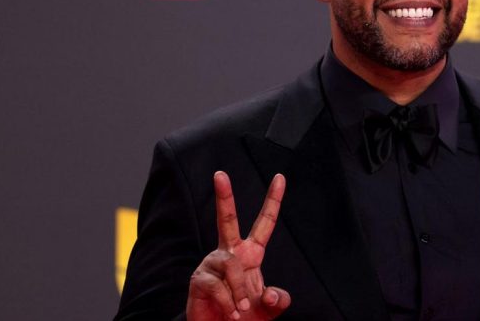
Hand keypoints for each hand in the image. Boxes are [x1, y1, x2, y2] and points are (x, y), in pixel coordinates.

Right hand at [187, 171, 289, 320]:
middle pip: (227, 219)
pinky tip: (231, 312)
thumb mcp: (269, 309)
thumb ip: (278, 301)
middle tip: (220, 173)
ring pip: (232, 265)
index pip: (265, 223)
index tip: (280, 177)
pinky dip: (229, 302)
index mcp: (250, 254)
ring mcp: (212, 264)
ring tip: (241, 310)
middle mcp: (230, 253)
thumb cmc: (245, 318)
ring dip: (240, 291)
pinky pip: (218, 285)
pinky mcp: (199, 279)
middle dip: (224, 196)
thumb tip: (272, 295)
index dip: (273, 201)